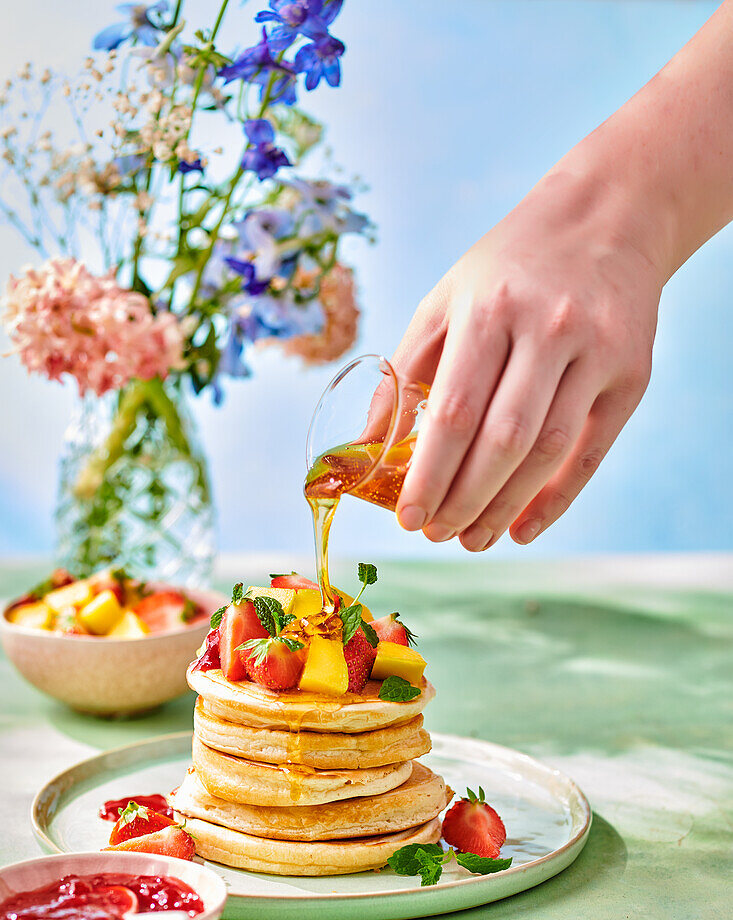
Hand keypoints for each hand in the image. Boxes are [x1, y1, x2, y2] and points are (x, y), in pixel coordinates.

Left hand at [393, 168, 664, 549]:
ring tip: (471, 538)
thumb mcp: (446, 300)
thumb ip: (405, 371)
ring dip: (505, 508)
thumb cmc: (509, 268)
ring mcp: (597, 352)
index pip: (455, 411)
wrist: (606, 218)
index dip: (429, 474)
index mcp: (490, 308)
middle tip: (435, 534)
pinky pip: (592, 453)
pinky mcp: (632, 375)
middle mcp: (548, 328)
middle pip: (503, 441)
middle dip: (463, 500)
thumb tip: (368, 447)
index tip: (407, 517)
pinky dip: (557, 501)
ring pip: (548, 453)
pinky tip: (523, 529)